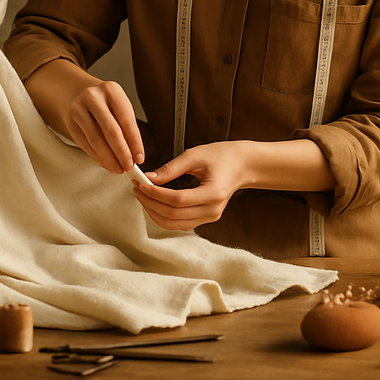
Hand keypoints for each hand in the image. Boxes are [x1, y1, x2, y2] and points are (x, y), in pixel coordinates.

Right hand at [64, 79, 144, 174]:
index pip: (126, 120)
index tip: (140, 158)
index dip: (134, 142)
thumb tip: (134, 154)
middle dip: (122, 153)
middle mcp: (93, 97)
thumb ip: (126, 126)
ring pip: (96, 140)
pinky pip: (85, 144)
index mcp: (111, 90)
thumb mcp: (118, 105)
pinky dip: (97, 157)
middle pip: (110, 131)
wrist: (76, 92)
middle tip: (129, 167)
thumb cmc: (104, 101)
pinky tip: (106, 164)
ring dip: (109, 159)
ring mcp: (78, 109)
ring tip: (118, 169)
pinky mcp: (69, 122)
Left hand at [131, 141, 252, 230]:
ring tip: (142, 196)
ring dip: (154, 212)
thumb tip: (149, 178)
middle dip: (150, 204)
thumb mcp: (195, 155)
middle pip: (174, 216)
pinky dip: (164, 215)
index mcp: (213, 193)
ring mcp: (210, 217)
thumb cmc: (222, 156)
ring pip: (174, 224)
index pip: (177, 200)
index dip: (156, 194)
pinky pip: (180, 223)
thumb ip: (171, 168)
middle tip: (137, 189)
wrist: (243, 165)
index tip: (141, 184)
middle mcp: (212, 210)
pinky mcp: (205, 218)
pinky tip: (155, 202)